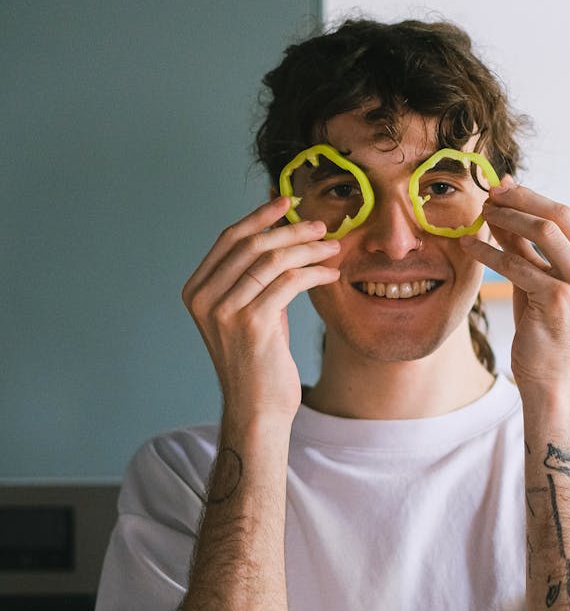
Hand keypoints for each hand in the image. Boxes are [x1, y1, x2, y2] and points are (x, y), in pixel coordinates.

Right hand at [183, 195, 340, 426]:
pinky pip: (289, 282)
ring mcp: (224, 310)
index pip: (229, 238)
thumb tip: (280, 232)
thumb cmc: (260, 360)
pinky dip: (314, 273)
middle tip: (321, 225)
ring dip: (307, 249)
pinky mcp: (251, 323)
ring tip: (332, 247)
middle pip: (251, 243)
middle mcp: (203, 298)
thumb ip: (254, 276)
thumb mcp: (251, 310)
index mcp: (196, 290)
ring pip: (272, 260)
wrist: (258, 409)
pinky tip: (331, 275)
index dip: (259, 216)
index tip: (287, 202)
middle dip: (290, 229)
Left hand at [463, 181, 569, 402]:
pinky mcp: (560, 300)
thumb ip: (527, 244)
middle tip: (489, 194)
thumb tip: (505, 200)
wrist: (552, 379)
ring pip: (543, 232)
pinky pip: (518, 264)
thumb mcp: (538, 279)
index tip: (502, 189)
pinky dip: (490, 252)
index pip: (568, 215)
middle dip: (520, 200)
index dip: (531, 198)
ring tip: (480, 215)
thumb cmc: (545, 330)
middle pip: (559, 216)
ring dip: (506, 219)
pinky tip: (469, 247)